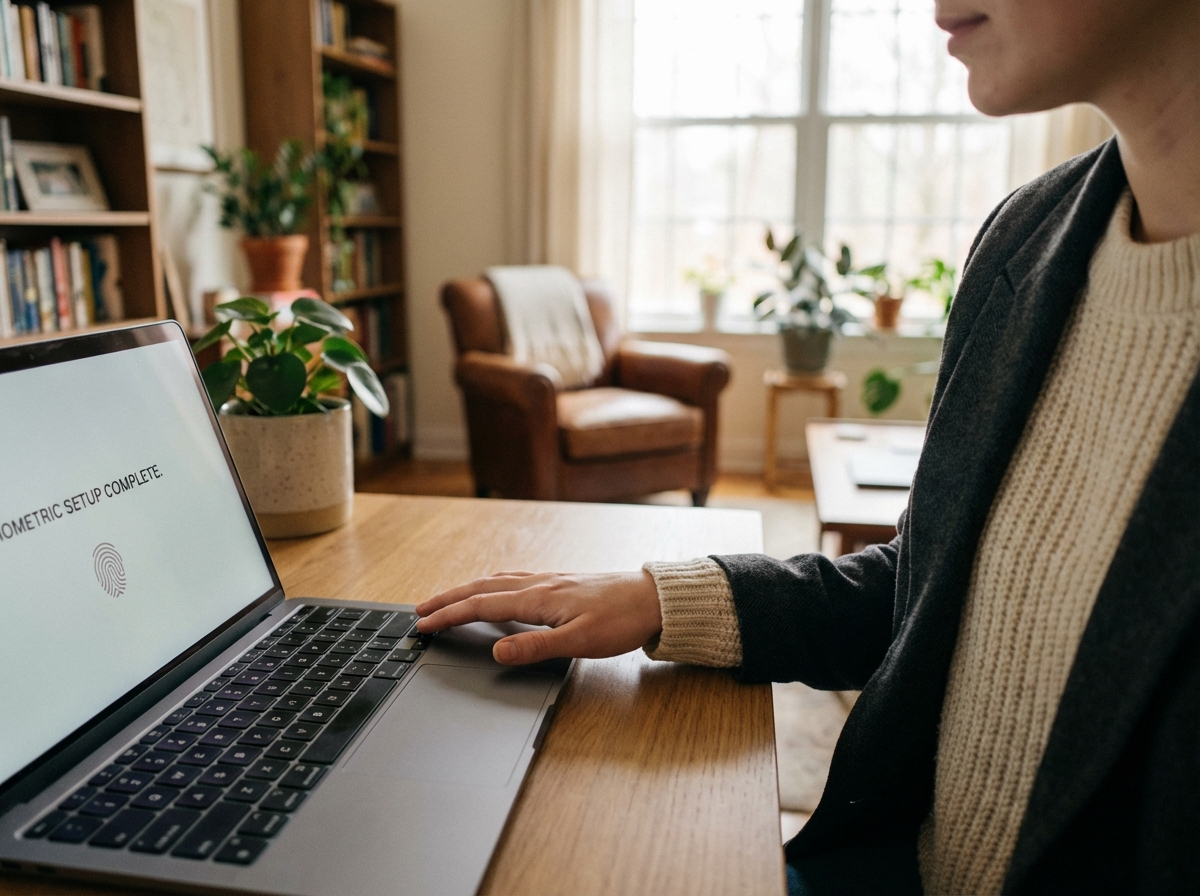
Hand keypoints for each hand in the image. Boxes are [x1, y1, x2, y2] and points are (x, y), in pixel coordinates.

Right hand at [415, 570, 661, 665]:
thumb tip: (497, 651)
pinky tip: (495, 590)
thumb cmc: (622, 621)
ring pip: (496, 582)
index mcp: (538, 599)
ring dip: (466, 590)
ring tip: (446, 600)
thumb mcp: (580, 642)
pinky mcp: (561, 583)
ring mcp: (550, 581)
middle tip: (420, 611)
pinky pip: (514, 580)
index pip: (481, 606)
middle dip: (448, 599)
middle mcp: (539, 584)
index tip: (423, 625)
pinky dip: (492, 585)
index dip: (449, 616)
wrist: (654, 599)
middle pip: (481, 588)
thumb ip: (536, 647)